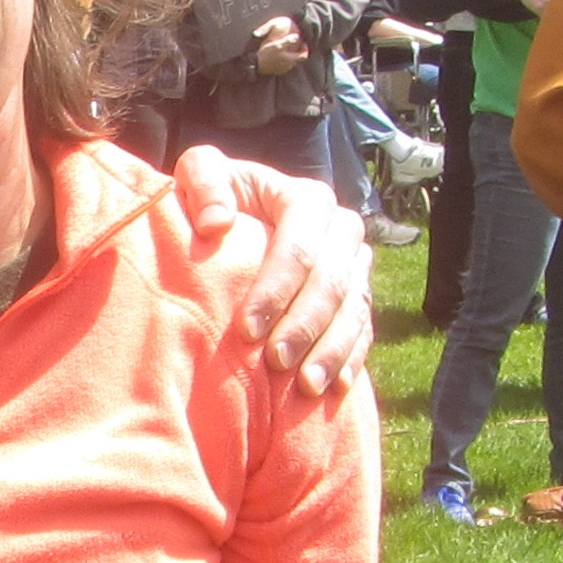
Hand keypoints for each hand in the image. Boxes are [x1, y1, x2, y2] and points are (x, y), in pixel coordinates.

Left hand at [170, 148, 373, 395]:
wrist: (233, 219)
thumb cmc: (209, 198)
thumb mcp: (198, 173)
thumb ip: (204, 183)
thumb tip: (216, 222)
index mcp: (307, 200)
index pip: (301, 245)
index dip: (276, 288)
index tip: (245, 328)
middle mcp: (341, 230)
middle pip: (332, 283)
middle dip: (304, 325)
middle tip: (275, 363)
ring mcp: (354, 266)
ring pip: (354, 310)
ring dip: (331, 350)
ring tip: (305, 386)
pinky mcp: (357, 297)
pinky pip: (363, 329)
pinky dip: (350, 359)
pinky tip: (334, 389)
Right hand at [251, 16, 309, 75]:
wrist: (255, 65)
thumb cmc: (266, 54)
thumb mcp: (277, 45)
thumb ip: (288, 41)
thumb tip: (297, 36)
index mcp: (291, 59)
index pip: (304, 56)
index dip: (305, 49)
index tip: (303, 43)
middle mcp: (289, 66)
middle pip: (298, 59)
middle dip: (298, 52)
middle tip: (295, 46)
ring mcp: (283, 70)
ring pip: (291, 63)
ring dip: (291, 57)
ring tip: (287, 50)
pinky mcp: (277, 71)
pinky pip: (285, 66)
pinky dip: (285, 61)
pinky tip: (279, 57)